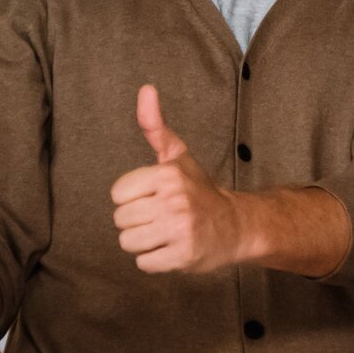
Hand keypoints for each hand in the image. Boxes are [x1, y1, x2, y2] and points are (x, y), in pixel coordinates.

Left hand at [110, 86, 245, 273]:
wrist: (236, 226)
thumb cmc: (198, 190)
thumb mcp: (177, 156)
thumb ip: (154, 126)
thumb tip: (145, 88)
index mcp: (167, 174)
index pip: (117, 194)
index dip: (132, 198)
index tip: (153, 197)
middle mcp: (175, 201)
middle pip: (120, 220)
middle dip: (137, 222)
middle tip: (160, 218)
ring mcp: (180, 230)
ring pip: (129, 243)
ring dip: (143, 242)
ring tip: (165, 233)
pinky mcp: (184, 256)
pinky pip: (144, 263)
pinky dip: (154, 260)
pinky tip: (172, 248)